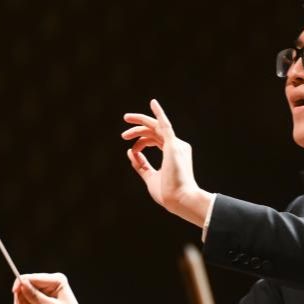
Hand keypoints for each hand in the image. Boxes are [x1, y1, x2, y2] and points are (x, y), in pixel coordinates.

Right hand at [12, 273, 90, 303]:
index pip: (32, 278)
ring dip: (21, 303)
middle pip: (24, 283)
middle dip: (22, 296)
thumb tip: (22, 283)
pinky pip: (22, 300)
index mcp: (56, 281)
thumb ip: (35, 296)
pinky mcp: (37, 302)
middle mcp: (49, 284)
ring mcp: (42, 293)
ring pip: (21, 292)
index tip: (14, 293)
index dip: (21, 284)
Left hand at [122, 98, 212, 226]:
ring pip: (156, 127)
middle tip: (124, 133)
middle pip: (155, 131)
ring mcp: (176, 145)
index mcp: (172, 153)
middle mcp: (176, 146)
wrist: (180, 200)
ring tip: (126, 120)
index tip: (132, 151)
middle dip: (139, 129)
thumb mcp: (150, 177)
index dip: (140, 143)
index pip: (155, 140)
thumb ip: (141, 164)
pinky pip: (165, 125)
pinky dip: (159, 114)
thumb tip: (130, 152)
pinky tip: (153, 103)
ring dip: (140, 124)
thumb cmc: (168, 193)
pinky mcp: (173, 146)